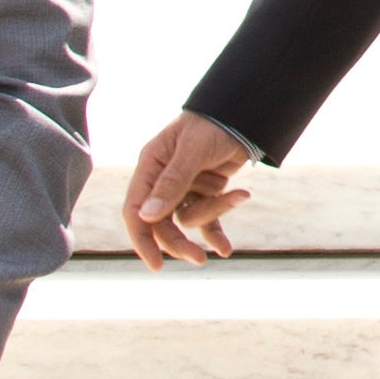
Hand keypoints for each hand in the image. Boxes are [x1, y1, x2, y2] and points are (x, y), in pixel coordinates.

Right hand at [119, 110, 258, 268]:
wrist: (244, 113)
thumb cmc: (212, 124)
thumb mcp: (192, 151)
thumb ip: (171, 183)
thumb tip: (147, 217)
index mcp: (150, 167)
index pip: (135, 211)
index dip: (142, 240)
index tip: (155, 265)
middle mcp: (163, 180)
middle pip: (161, 224)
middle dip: (180, 242)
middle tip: (199, 260)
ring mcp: (184, 187)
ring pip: (189, 219)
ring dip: (213, 215)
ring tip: (240, 195)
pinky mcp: (205, 191)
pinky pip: (207, 220)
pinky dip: (217, 232)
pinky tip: (225, 248)